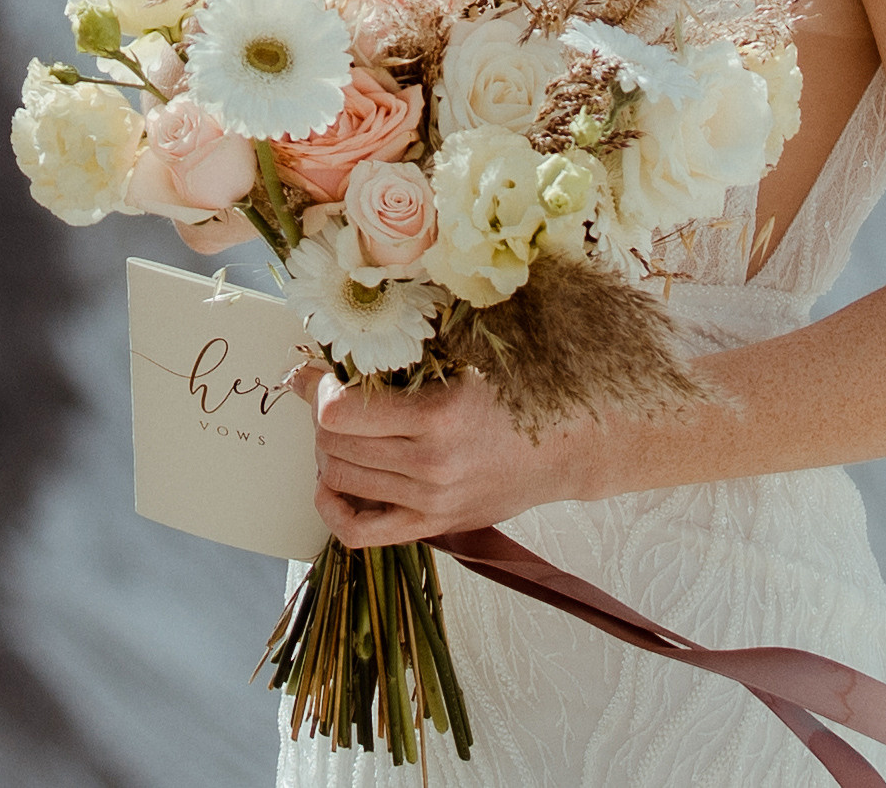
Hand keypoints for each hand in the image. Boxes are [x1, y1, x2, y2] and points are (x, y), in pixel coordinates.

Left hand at [291, 363, 588, 547]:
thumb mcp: (465, 359)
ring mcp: (431, 502)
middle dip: (318, 417)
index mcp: (439, 416)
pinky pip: (359, 533)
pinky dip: (331, 509)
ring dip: (325, 452)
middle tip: (330, 397)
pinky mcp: (433, 525)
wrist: (567, 447)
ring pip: (339, 480)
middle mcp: (431, 466)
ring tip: (340, 431)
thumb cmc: (517, 392)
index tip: (326, 374)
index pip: (338, 413)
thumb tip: (332, 352)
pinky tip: (331, 484)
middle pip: (333, 445)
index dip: (320, 389)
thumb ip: (403, 356)